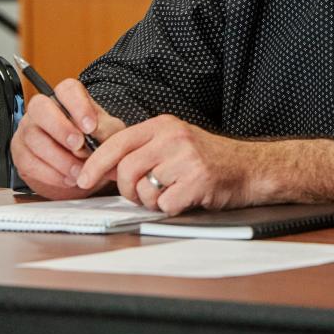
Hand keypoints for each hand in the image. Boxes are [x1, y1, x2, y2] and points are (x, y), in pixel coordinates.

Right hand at [11, 79, 124, 199]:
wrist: (83, 167)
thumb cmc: (96, 142)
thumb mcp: (109, 133)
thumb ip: (105, 130)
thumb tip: (94, 132)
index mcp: (68, 98)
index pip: (67, 89)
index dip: (78, 105)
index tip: (91, 127)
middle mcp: (43, 109)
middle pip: (40, 107)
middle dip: (60, 128)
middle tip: (79, 146)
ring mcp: (27, 130)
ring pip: (33, 138)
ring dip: (58, 158)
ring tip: (79, 171)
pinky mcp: (20, 153)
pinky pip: (29, 162)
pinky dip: (51, 174)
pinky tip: (67, 179)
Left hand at [75, 115, 258, 214]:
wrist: (250, 168)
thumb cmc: (209, 159)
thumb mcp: (174, 143)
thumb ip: (142, 150)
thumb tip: (102, 167)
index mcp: (164, 125)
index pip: (118, 142)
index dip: (96, 164)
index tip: (83, 179)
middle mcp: (175, 137)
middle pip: (127, 169)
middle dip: (127, 190)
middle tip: (140, 194)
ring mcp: (188, 159)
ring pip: (144, 190)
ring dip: (150, 201)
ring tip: (169, 193)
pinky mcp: (198, 181)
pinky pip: (164, 204)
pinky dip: (170, 208)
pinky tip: (184, 198)